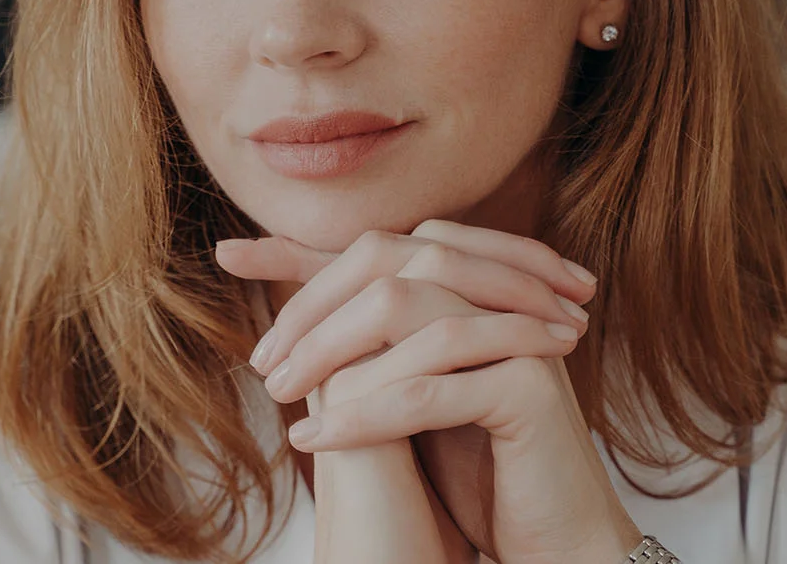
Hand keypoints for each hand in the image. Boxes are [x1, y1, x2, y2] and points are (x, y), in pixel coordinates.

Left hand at [218, 221, 641, 563]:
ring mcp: (520, 332)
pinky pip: (428, 386)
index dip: (302, 252)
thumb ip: (370, 353)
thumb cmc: (482, 473)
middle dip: (314, 307)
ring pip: (404, 311)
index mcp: (475, 287)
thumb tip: (290, 328)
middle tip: (263, 361)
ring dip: (329, 353)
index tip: (230, 255)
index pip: (378, 251)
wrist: (556, 538)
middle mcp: (501, 295)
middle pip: (389, 263)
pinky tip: (316, 441)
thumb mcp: (410, 400)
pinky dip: (362, 412)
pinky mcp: (528, 385)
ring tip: (281, 397)